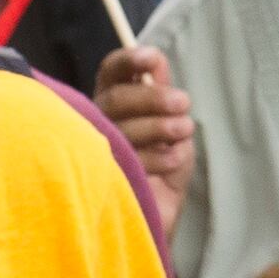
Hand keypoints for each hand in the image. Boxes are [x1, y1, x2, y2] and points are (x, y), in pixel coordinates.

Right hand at [94, 43, 194, 229]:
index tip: (152, 59)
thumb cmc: (163, 168)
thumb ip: (163, 96)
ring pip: (120, 127)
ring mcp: (94, 153)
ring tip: (184, 131)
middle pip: (115, 98)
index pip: (111, 72)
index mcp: (114, 103)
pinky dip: (158, 156)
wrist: (159, 218)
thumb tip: (156, 68)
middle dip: (153, 97)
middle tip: (184, 104)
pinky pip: (126, 161)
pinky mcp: (101, 182)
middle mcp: (97, 123)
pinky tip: (174, 159)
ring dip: (159, 126)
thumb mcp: (172, 126)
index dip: (128, 60)